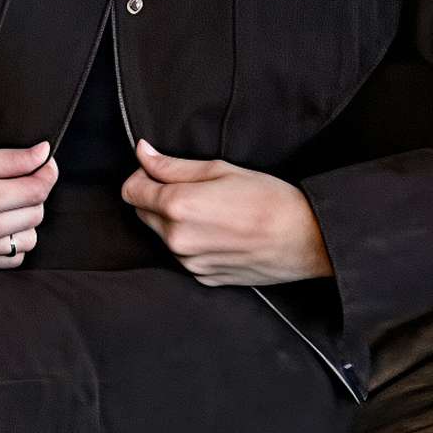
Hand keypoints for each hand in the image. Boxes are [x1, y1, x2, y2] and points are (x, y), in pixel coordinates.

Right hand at [0, 142, 57, 267]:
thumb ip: (7, 159)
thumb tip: (43, 154)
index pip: (36, 189)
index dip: (46, 172)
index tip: (43, 161)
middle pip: (35, 214)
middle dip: (34, 192)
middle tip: (22, 177)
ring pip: (27, 240)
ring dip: (25, 220)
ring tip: (9, 202)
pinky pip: (10, 259)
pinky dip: (12, 241)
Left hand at [120, 143, 331, 286]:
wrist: (302, 239)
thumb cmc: (266, 198)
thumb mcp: (220, 169)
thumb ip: (173, 165)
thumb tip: (142, 153)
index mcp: (177, 207)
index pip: (130, 191)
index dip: (142, 177)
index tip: (159, 171)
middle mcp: (176, 240)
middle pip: (142, 214)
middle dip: (157, 199)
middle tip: (193, 189)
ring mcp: (188, 264)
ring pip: (163, 237)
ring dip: (175, 223)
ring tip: (213, 212)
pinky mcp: (201, 278)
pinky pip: (183, 257)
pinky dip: (192, 243)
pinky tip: (220, 233)